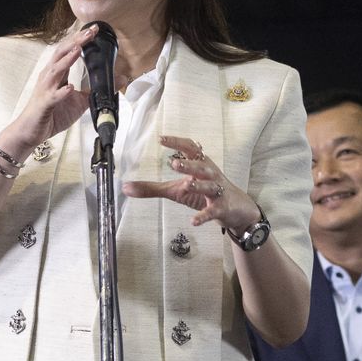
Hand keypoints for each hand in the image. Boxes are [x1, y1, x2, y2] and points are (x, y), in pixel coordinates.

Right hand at [3, 25, 95, 153]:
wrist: (30, 132)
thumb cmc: (51, 114)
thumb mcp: (79, 102)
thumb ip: (95, 90)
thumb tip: (119, 80)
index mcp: (57, 74)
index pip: (68, 51)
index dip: (80, 39)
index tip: (94, 29)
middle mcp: (49, 77)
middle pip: (61, 54)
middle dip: (75, 42)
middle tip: (89, 32)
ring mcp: (45, 90)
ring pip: (55, 70)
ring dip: (67, 60)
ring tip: (78, 49)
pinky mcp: (45, 104)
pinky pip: (53, 96)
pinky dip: (62, 92)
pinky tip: (70, 88)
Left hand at [122, 135, 256, 230]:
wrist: (237, 208)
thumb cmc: (203, 193)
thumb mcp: (176, 189)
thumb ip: (151, 188)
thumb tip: (124, 188)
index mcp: (199, 164)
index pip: (190, 148)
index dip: (177, 142)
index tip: (161, 139)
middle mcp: (210, 174)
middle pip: (200, 165)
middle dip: (188, 164)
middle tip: (174, 163)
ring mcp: (217, 191)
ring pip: (209, 185)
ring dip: (198, 184)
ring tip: (186, 184)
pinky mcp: (222, 208)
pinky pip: (212, 211)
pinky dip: (203, 215)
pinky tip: (193, 221)